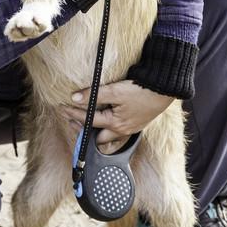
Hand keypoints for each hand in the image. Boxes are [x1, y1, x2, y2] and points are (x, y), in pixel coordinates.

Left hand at [59, 79, 174, 153]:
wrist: (164, 88)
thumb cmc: (141, 89)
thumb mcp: (115, 90)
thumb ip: (94, 95)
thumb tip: (74, 98)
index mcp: (115, 124)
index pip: (88, 120)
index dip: (73, 114)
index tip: (62, 108)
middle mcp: (122, 130)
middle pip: (96, 137)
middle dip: (82, 130)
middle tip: (70, 122)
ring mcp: (130, 129)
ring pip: (108, 138)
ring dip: (95, 132)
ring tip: (83, 125)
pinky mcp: (136, 124)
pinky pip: (117, 134)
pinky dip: (107, 130)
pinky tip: (104, 125)